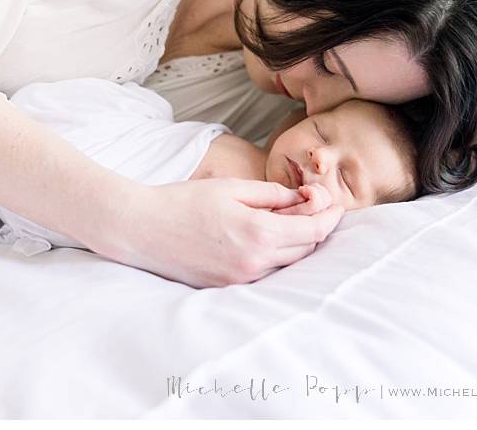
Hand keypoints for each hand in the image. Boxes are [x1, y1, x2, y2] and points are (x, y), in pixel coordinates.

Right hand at [96, 178, 343, 288]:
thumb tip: (299, 200)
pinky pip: (263, 273)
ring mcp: (240, 279)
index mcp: (259, 233)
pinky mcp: (226, 287)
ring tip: (284, 220)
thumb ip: (271, 194)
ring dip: (294, 244)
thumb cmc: (183, 201)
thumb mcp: (231, 187)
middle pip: (305, 250)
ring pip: (286, 265)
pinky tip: (263, 238)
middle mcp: (254, 263)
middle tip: (309, 206)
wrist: (141, 229)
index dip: (330, 217)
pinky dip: (273, 256)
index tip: (335, 205)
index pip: (313, 231)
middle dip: (315, 228)